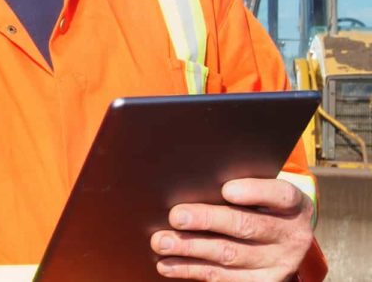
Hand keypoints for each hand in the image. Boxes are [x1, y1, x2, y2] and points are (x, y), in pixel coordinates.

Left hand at [151, 178, 313, 280]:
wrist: (285, 241)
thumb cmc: (261, 206)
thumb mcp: (264, 194)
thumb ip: (240, 186)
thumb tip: (193, 182)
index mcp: (293, 205)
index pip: (280, 194)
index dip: (253, 191)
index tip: (226, 189)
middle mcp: (290, 235)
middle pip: (246, 226)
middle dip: (207, 220)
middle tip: (176, 216)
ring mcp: (277, 263)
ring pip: (229, 255)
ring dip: (190, 248)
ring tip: (161, 241)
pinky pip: (222, 277)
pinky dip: (190, 269)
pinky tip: (167, 264)